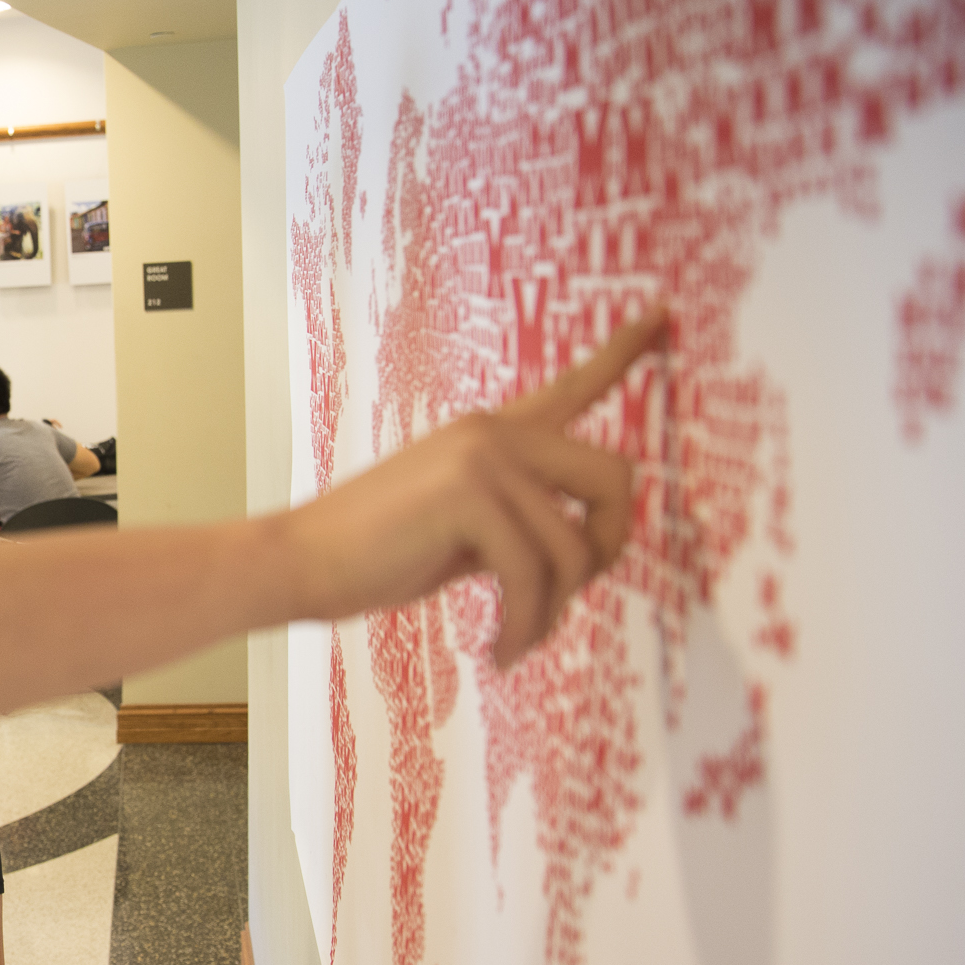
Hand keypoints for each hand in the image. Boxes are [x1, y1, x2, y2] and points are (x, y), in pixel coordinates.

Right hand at [275, 306, 666, 666]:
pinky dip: (526, 626)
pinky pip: (534, 577)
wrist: (299, 561)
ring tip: (518, 638)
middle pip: (614, 477)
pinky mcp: (470, 498)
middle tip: (568, 593)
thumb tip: (575, 559)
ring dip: (553, 609)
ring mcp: (482, 459)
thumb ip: (515, 522)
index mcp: (491, 433)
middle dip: (607, 545)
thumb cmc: (370, 555)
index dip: (625, 351)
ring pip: (573, 546)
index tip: (664, 314)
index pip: (572, 386)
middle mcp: (494, 432)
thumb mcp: (459, 530)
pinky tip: (502, 649)